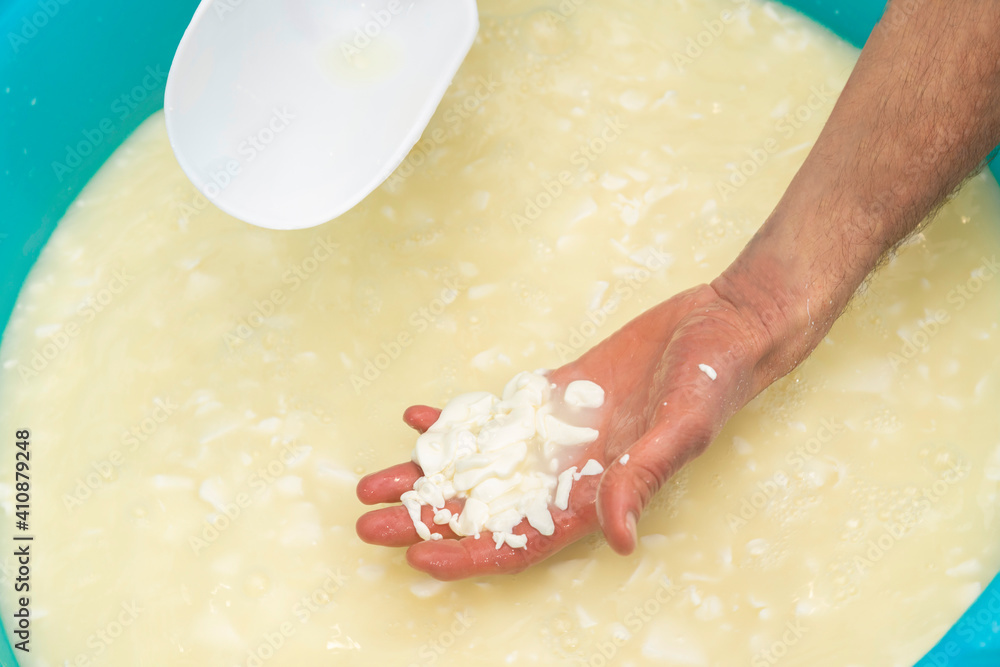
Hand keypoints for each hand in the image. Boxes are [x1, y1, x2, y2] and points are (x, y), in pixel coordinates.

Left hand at [356, 283, 776, 579]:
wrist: (721, 324)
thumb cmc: (714, 378)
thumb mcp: (682, 426)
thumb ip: (642, 476)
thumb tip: (616, 537)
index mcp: (600, 491)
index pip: (524, 540)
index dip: (471, 554)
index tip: (418, 558)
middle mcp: (570, 469)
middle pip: (485, 506)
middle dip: (427, 517)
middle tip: (368, 521)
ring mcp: (557, 432)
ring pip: (479, 464)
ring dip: (427, 474)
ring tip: (373, 481)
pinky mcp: (555, 394)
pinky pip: (494, 415)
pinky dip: (456, 419)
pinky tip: (418, 419)